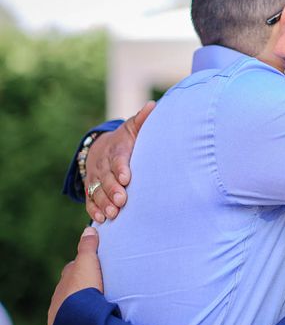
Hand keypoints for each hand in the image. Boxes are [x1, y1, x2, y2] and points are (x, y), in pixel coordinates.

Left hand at [47, 227, 103, 324]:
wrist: (77, 319)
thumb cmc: (83, 288)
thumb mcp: (88, 263)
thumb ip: (88, 247)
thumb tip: (88, 229)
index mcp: (66, 278)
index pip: (73, 268)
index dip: (83, 266)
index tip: (94, 267)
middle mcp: (59, 294)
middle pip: (71, 287)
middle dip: (81, 286)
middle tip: (97, 287)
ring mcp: (60, 312)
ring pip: (71, 304)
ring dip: (80, 304)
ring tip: (95, 306)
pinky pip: (72, 319)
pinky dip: (80, 318)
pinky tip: (89, 319)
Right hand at [85, 101, 155, 221]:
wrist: (101, 148)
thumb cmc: (126, 140)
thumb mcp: (132, 128)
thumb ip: (142, 120)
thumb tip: (154, 106)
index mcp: (115, 150)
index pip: (117, 159)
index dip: (120, 168)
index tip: (126, 178)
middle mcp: (103, 165)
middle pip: (106, 178)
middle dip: (113, 190)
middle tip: (122, 200)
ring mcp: (96, 178)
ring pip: (97, 191)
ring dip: (104, 202)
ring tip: (113, 213)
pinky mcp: (91, 189)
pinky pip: (90, 200)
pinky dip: (94, 209)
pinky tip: (101, 218)